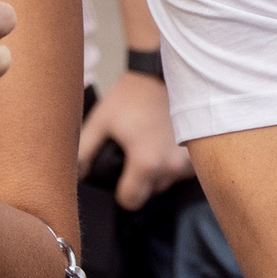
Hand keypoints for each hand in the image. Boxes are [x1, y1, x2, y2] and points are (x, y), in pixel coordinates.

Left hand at [79, 68, 192, 209]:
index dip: (120, 192)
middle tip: (133, 154)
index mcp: (146, 163)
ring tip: (149, 146)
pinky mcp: (197, 153)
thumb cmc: (129, 98)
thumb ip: (84, 154)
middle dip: (139, 180)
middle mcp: (170, 166)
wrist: (158, 75)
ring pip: (166, 182)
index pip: (130, 201)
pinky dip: (171, 163)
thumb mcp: (98, 123)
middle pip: (149, 192)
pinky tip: (164, 144)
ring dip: (157, 172)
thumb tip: (79, 177)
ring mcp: (187, 160)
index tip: (118, 176)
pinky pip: (180, 171)